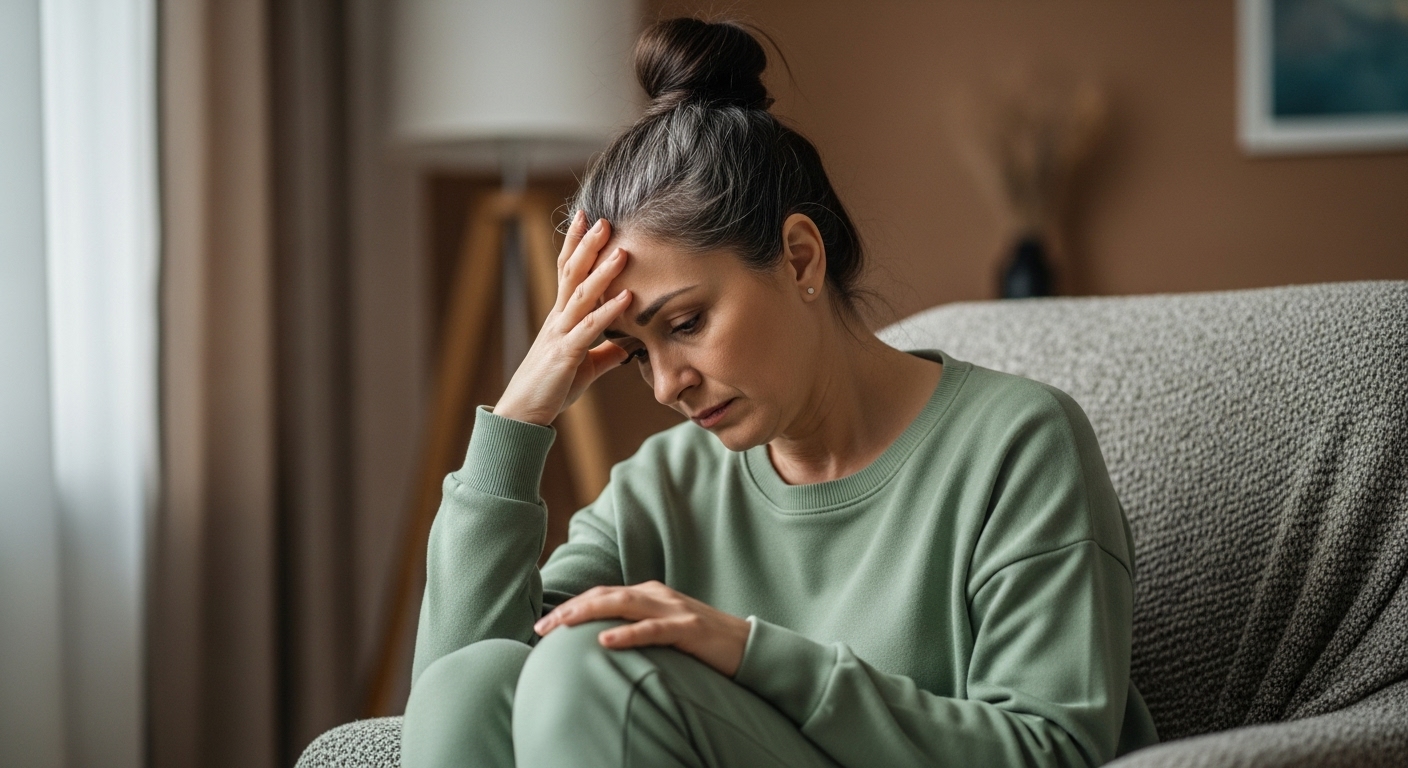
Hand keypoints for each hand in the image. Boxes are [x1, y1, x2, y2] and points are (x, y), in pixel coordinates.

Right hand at [495, 211, 631, 425]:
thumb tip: (626, 347)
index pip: (567, 272)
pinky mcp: (565, 355)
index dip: (576, 244)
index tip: (586, 218)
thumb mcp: (584, 367)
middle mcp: (558, 320)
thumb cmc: (551, 390)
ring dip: (602, 272)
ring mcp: (560, 335)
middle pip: (572, 273)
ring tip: (622, 250)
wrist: (523, 415)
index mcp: (561, 318)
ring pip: (581, 295)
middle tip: (603, 219)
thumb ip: (604, 354)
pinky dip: (609, 312)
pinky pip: (590, 329)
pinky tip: (627, 298)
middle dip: (587, 245)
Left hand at [534, 581, 751, 677]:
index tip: (546, 623)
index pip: (603, 594)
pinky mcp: (689, 628)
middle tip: (543, 627)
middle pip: (606, 595)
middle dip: (571, 609)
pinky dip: (627, 633)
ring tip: (563, 625)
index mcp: (651, 594)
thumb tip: (600, 637)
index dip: (573, 605)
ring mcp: (674, 610)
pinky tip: (605, 639)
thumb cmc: (701, 642)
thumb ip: (637, 625)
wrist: (747, 645)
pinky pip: (653, 629)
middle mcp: (659, 595)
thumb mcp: (664, 628)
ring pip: (624, 605)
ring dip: (589, 613)